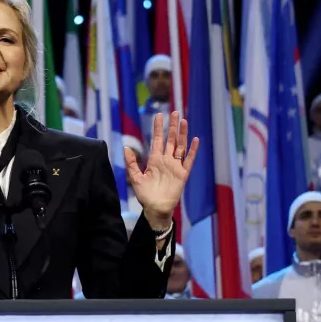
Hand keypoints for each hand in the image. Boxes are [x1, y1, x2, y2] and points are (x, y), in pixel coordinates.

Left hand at [124, 112, 198, 228]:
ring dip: (182, 134)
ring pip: (181, 146)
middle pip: (171, 140)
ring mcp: (175, 166)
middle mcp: (166, 160)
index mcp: (155, 160)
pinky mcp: (183, 174)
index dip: (158, 128)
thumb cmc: (145, 195)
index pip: (157, 140)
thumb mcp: (135, 177)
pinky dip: (192, 151)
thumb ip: (131, 163)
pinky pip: (189, 160)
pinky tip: (195, 140)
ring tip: (183, 121)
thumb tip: (125, 147)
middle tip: (174, 112)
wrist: (156, 208)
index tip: (158, 115)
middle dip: (172, 126)